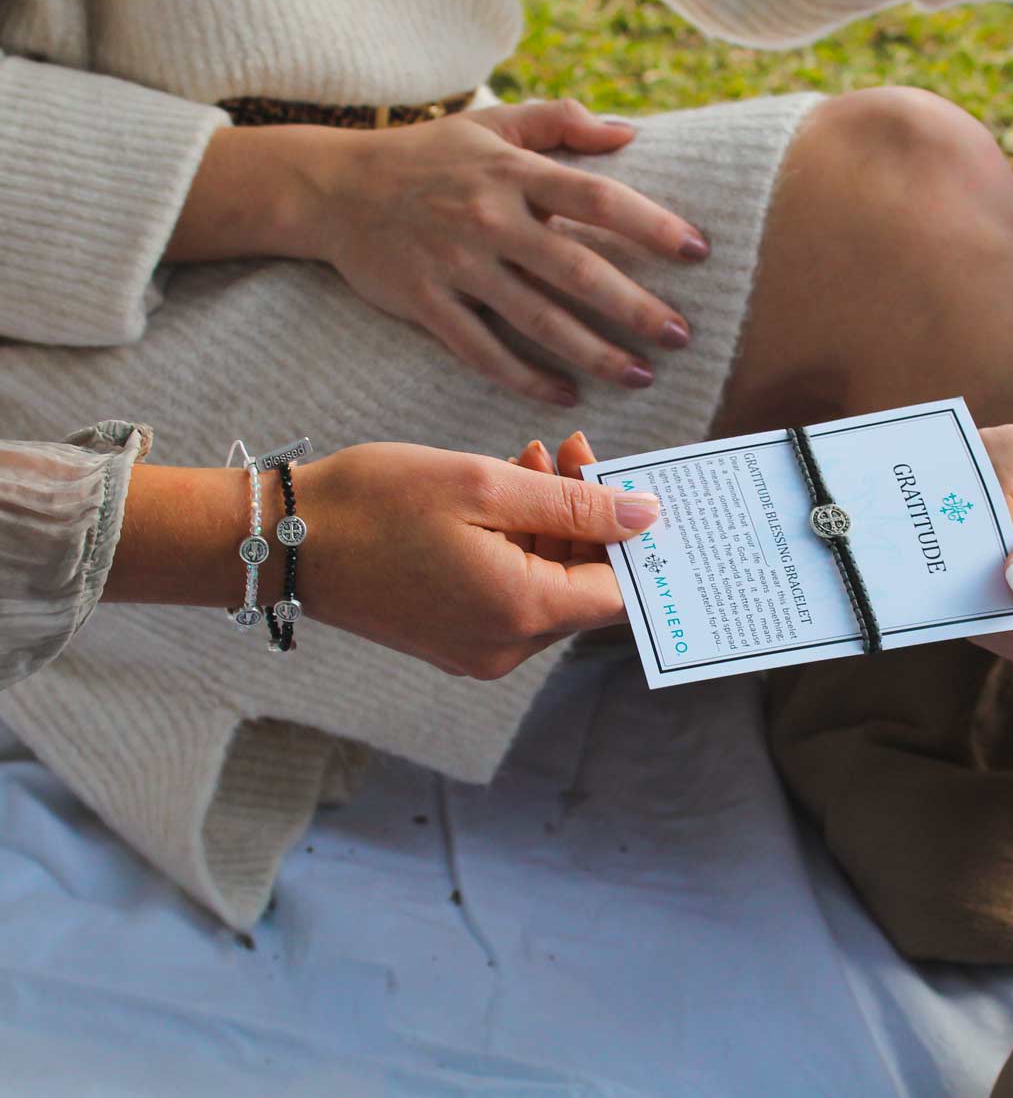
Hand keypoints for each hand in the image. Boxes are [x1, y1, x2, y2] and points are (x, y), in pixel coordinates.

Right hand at [292, 441, 655, 678]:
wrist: (282, 539)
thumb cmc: (374, 503)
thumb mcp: (483, 485)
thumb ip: (575, 503)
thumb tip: (646, 517)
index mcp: (520, 612)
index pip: (617, 590)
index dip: (631, 536)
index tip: (625, 482)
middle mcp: (506, 647)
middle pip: (583, 586)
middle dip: (587, 516)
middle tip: (568, 448)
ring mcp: (478, 648)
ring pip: (548, 585)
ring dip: (551, 523)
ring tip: (529, 459)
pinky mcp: (455, 638)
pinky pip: (512, 593)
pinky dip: (518, 545)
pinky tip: (502, 493)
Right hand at [317, 100, 709, 403]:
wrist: (334, 188)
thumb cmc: (426, 156)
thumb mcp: (491, 125)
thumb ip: (560, 124)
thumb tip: (630, 134)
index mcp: (512, 174)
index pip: (597, 199)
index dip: (652, 225)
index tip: (698, 252)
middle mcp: (488, 219)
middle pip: (576, 269)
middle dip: (634, 307)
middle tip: (679, 337)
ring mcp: (455, 265)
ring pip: (536, 319)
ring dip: (593, 353)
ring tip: (639, 376)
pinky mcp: (426, 304)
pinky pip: (484, 351)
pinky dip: (527, 377)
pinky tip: (567, 395)